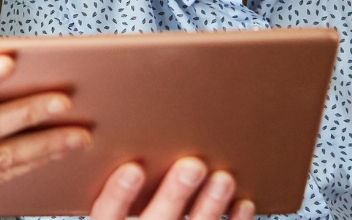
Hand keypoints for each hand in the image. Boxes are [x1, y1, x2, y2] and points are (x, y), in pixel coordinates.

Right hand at [89, 158, 253, 219]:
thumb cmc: (142, 213)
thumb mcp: (113, 207)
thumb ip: (116, 186)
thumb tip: (120, 139)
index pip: (108, 214)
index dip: (118, 194)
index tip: (132, 169)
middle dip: (175, 194)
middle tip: (192, 165)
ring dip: (210, 206)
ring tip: (224, 178)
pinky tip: (243, 203)